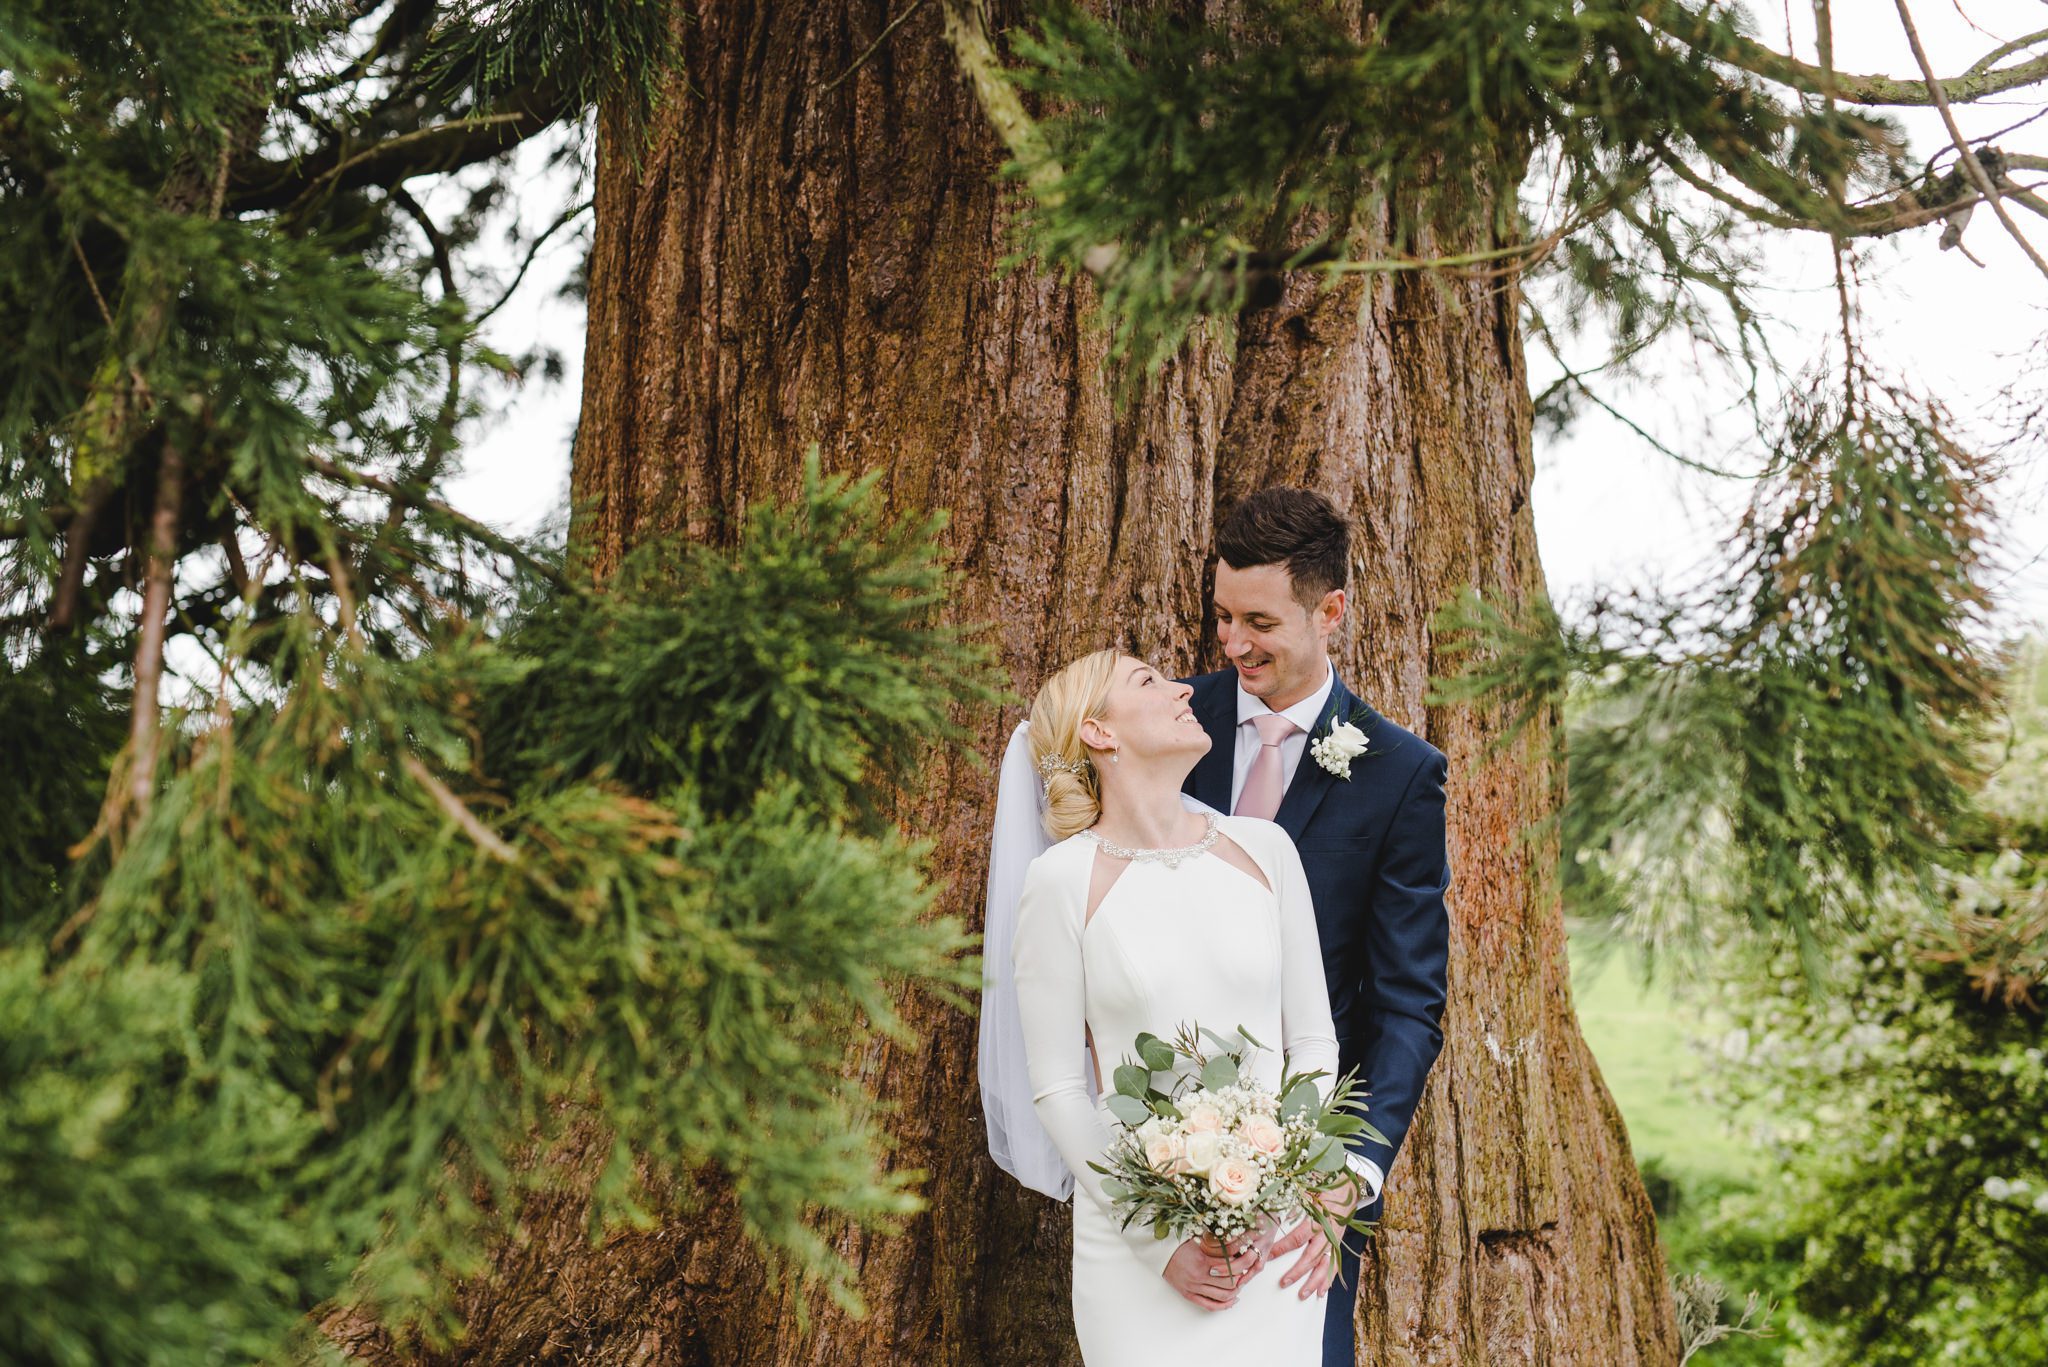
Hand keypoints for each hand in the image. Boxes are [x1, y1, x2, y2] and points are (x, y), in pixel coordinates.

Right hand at [1160, 1224, 1269, 1310]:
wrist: (1159, 1253)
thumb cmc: (1179, 1244)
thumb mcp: (1199, 1239)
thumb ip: (1217, 1243)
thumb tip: (1238, 1243)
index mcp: (1202, 1260)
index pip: (1231, 1266)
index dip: (1243, 1263)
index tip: (1248, 1258)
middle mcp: (1199, 1277)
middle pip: (1230, 1283)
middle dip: (1242, 1277)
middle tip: (1247, 1272)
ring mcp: (1194, 1288)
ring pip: (1223, 1296)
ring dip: (1235, 1291)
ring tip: (1241, 1283)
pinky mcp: (1189, 1295)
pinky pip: (1210, 1305)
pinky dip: (1224, 1305)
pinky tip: (1232, 1300)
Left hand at [1272, 1178, 1359, 1300]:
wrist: (1349, 1190)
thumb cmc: (1325, 1191)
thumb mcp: (1308, 1195)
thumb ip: (1293, 1206)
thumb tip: (1270, 1211)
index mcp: (1317, 1221)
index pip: (1297, 1238)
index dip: (1282, 1248)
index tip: (1268, 1255)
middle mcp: (1326, 1234)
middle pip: (1310, 1257)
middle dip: (1297, 1272)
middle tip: (1284, 1283)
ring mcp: (1334, 1242)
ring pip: (1323, 1266)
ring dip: (1313, 1282)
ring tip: (1302, 1294)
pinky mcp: (1338, 1246)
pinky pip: (1334, 1266)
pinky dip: (1328, 1280)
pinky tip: (1322, 1292)